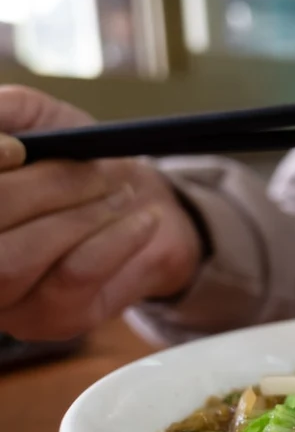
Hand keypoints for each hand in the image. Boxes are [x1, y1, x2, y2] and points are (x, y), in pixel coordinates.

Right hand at [0, 86, 201, 339]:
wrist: (142, 210)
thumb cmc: (79, 161)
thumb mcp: (42, 120)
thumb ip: (6, 111)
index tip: (17, 149)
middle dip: (41, 189)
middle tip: (99, 170)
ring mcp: (0, 301)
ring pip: (13, 261)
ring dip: (76, 217)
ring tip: (121, 193)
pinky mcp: (49, 321)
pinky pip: (72, 278)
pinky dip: (112, 240)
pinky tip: (143, 221)